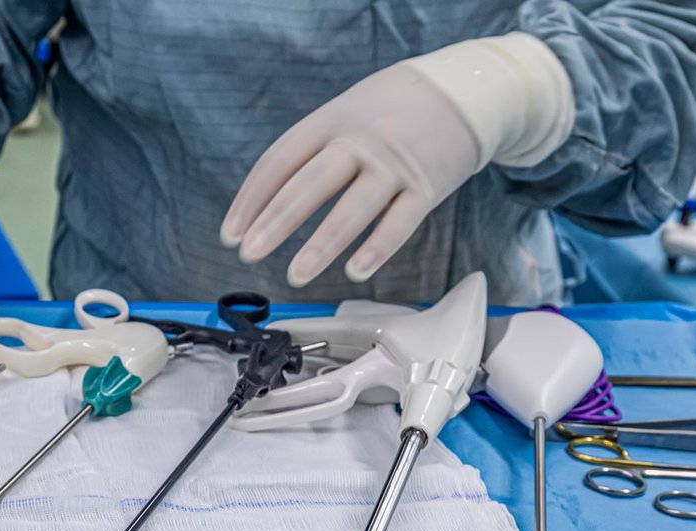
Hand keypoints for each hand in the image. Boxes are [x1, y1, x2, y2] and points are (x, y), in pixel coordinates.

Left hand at [220, 62, 482, 287]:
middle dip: (276, 221)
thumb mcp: (344, 113)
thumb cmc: (390, 111)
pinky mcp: (427, 186)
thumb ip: (308, 151)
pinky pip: (400, 222)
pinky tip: (355, 271)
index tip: (231, 235)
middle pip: (310, 183)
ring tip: (296, 275)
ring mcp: (394, 164)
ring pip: (353, 207)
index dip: (251, 200)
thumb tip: (262, 206)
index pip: (279, 161)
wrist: (463, 90)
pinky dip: (377, 248)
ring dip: (322, 244)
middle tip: (250, 253)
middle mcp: (359, 140)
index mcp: (329, 121)